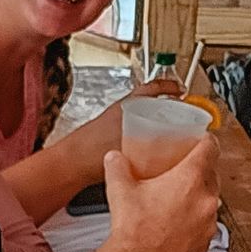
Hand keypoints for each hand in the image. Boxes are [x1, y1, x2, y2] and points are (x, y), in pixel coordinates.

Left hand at [60, 79, 180, 166]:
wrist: (70, 164)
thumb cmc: (91, 151)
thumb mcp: (131, 143)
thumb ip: (155, 145)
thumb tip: (175, 149)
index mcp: (126, 105)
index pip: (152, 87)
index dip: (170, 87)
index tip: (181, 90)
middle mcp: (120, 112)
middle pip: (150, 104)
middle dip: (166, 108)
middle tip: (181, 116)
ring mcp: (114, 125)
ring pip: (142, 120)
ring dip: (156, 124)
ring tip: (170, 136)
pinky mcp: (110, 139)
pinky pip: (135, 134)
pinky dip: (146, 140)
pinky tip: (152, 153)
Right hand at [99, 141, 218, 251]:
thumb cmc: (132, 229)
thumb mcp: (119, 188)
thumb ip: (117, 166)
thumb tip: (114, 157)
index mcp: (190, 179)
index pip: (210, 149)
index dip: (207, 140)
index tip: (202, 139)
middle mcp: (205, 200)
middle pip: (212, 174)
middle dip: (200, 170)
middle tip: (184, 168)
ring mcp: (208, 223)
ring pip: (210, 200)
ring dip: (198, 196)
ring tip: (179, 197)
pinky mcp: (205, 242)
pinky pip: (205, 223)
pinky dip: (196, 219)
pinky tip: (178, 221)